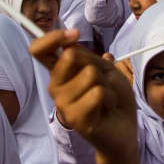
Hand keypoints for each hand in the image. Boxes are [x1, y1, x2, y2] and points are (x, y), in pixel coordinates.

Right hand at [29, 29, 137, 157]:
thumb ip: (86, 57)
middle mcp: (56, 87)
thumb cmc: (113, 96)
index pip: (39, 50)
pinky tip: (107, 109)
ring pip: (90, 74)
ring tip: (106, 98)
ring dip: (108, 84)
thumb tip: (70, 45)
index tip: (74, 34)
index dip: (52, 38)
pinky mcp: (74, 118)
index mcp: (59, 72)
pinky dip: (110, 98)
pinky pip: (98, 93)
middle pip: (70, 56)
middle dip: (96, 64)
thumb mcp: (104, 69)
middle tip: (102, 82)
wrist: (124, 128)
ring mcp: (63, 104)